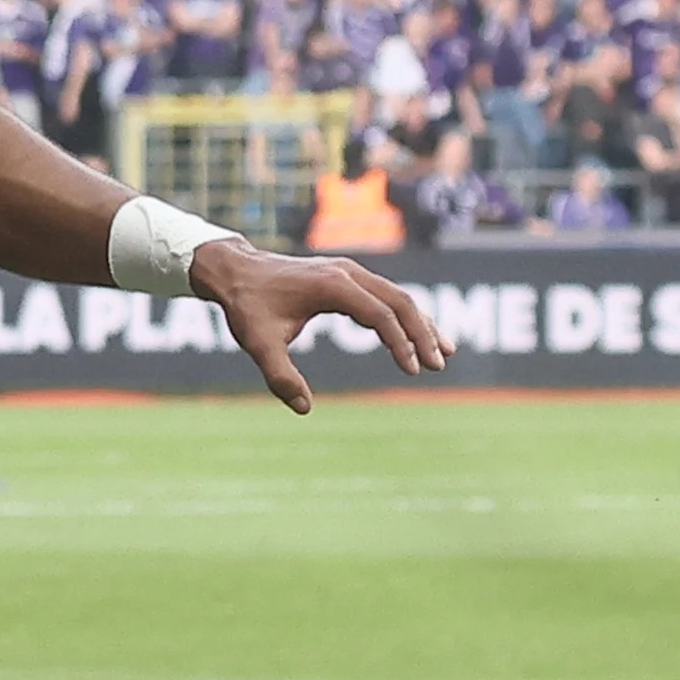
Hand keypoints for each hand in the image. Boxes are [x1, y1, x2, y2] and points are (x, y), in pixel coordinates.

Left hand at [188, 243, 450, 412]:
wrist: (235, 271)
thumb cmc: (247, 306)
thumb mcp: (258, 344)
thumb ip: (280, 377)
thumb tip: (304, 408)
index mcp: (332, 286)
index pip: (380, 313)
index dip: (399, 342)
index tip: (411, 370)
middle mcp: (347, 273)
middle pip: (400, 301)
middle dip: (422, 334)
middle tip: (438, 364)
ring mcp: (350, 272)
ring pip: (398, 296)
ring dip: (421, 324)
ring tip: (444, 353)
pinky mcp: (347, 277)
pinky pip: (386, 295)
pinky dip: (405, 315)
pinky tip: (419, 336)